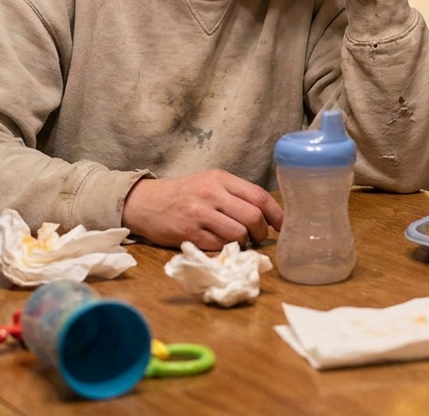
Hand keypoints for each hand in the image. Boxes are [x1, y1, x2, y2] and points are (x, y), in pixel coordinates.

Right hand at [122, 170, 284, 249]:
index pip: (259, 196)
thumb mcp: (210, 183)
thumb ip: (236, 195)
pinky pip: (218, 246)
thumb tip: (267, 215)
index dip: (277, 214)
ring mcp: (199, 214)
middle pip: (252, 217)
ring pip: (238, 234)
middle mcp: (211, 193)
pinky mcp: (188, 233)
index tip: (283, 226)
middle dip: (261, 232)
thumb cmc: (183, 194)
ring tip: (238, 241)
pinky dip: (224, 249)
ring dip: (244, 243)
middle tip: (257, 237)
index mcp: (221, 178)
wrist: (145, 202)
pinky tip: (219, 244)